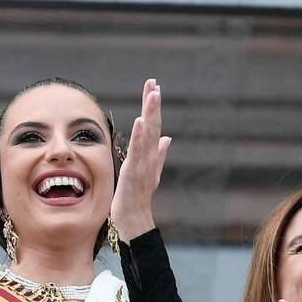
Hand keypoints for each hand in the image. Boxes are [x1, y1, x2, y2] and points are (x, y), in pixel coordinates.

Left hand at [110, 79, 169, 241]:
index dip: (153, 106)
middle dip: (153, 103)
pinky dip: (140, 136)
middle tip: (154, 83)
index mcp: (151, 154)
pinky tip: (141, 122)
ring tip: (152, 95)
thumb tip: (167, 138)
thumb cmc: (138, 196)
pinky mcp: (135, 171)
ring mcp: (144, 163)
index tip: (154, 86)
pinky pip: (138, 151)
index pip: (154, 124)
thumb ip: (159, 154)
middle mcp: (150, 156)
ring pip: (148, 134)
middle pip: (153, 124)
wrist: (134, 218)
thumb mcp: (149, 171)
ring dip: (151, 114)